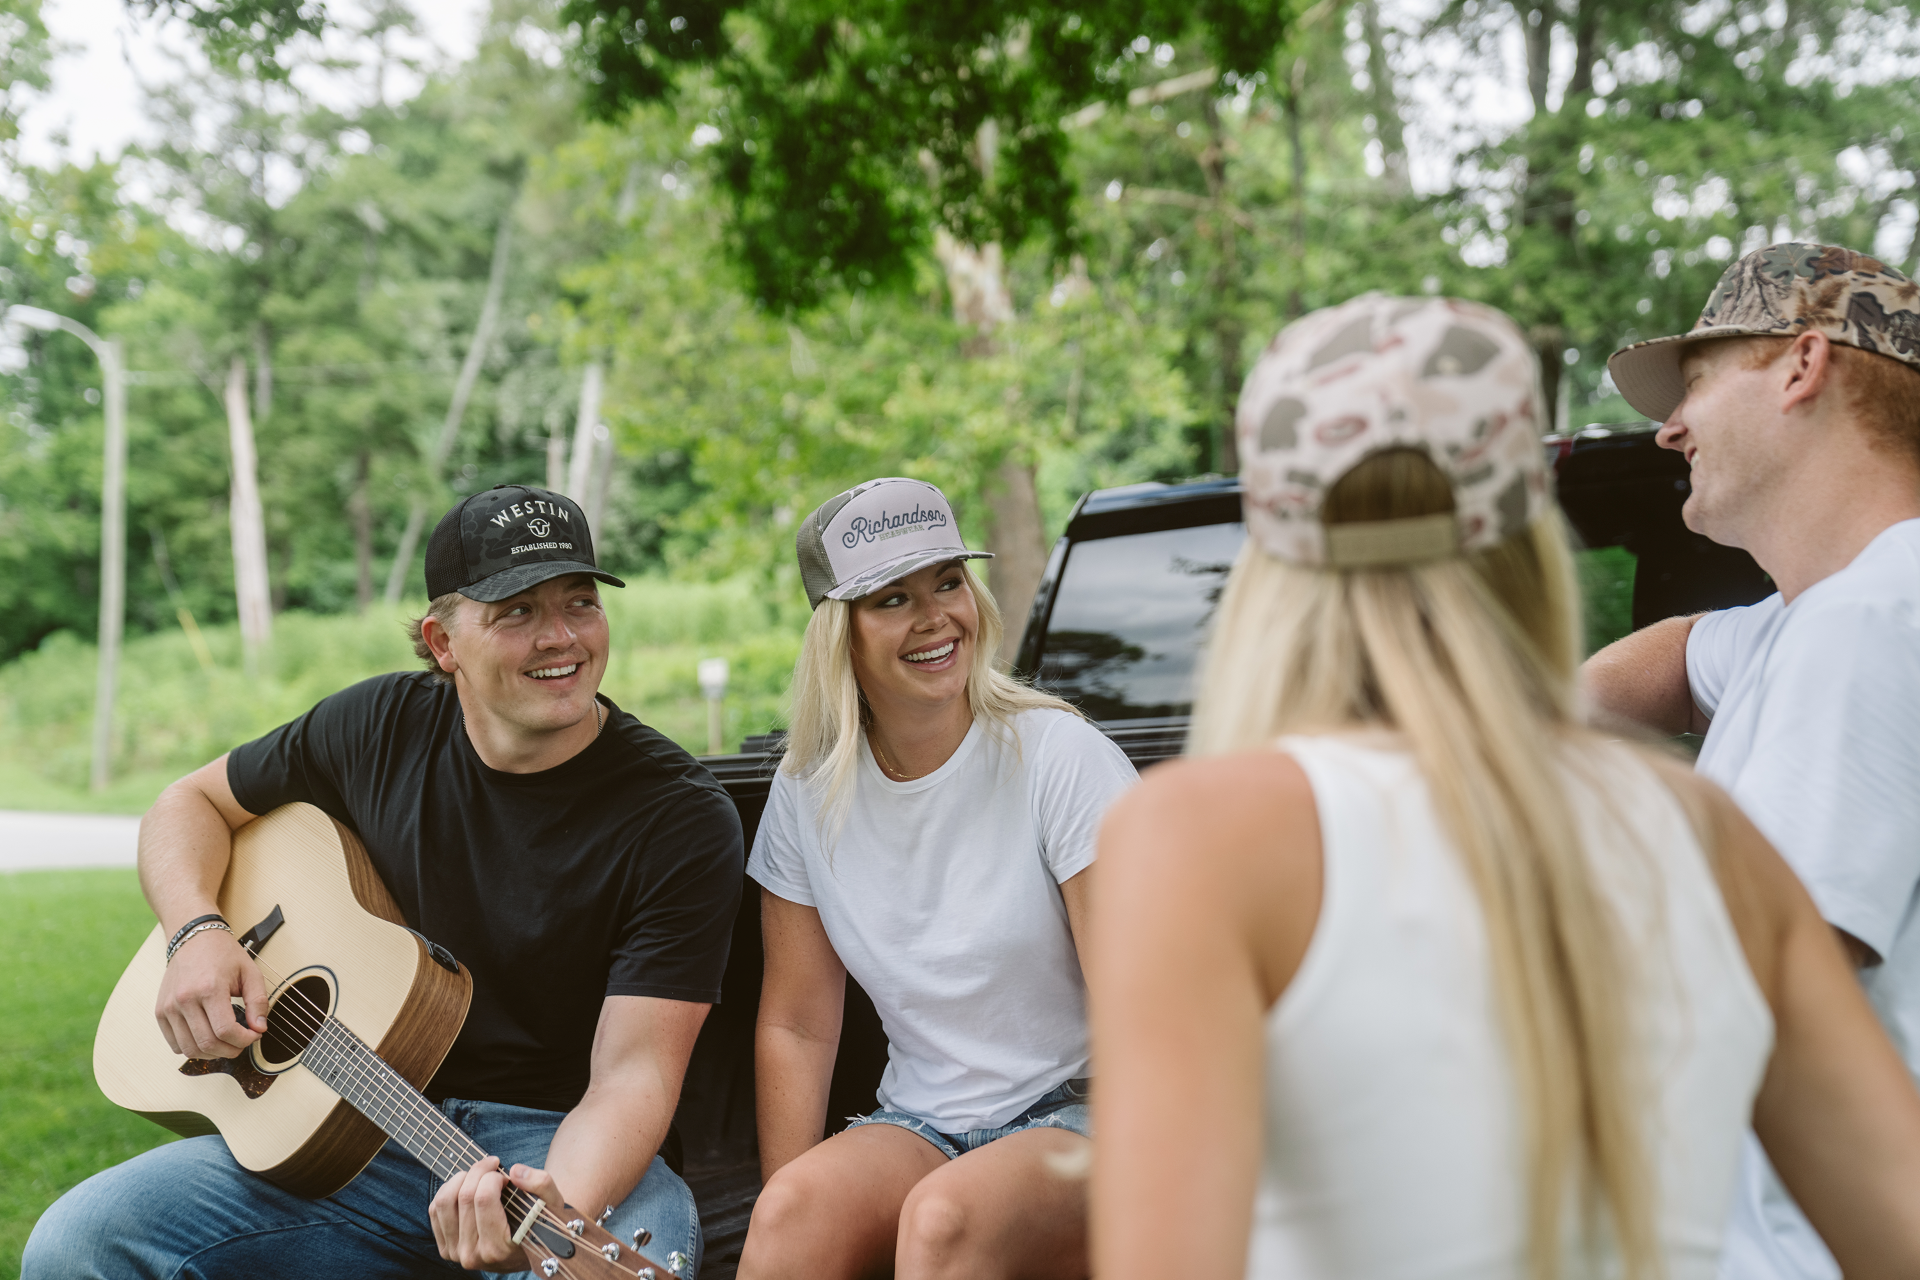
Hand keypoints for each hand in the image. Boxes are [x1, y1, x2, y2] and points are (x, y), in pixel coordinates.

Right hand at [155, 928, 266, 1058]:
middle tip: (243, 1042)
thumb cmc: (223, 954)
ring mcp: (169, 1007)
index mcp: (209, 988)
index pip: (225, 1031)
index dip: (244, 1040)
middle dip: (231, 1050)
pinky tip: (207, 1039)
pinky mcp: (160, 1012)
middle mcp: (184, 999)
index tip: (255, 1035)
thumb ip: (258, 1002)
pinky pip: (174, 1044)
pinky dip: (192, 1048)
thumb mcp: (250, 972)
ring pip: (189, 1049)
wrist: (194, 938)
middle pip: (207, 1044)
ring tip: (226, 1043)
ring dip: (211, 1054)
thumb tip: (260, 1029)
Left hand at [429, 1156, 564, 1271]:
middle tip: (492, 1166)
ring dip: (460, 1178)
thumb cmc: (541, 1224)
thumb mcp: (552, 1204)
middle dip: (478, 1171)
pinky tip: (465, 1187)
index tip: (504, 1174)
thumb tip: (514, 1171)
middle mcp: (474, 1255)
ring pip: (444, 1202)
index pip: (483, 1199)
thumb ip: (541, 1184)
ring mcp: (456, 1254)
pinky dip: (447, 1191)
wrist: (530, 1251)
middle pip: (464, 1197)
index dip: (492, 1176)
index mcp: (499, 1248)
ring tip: (478, 1175)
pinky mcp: (446, 1249)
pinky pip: (436, 1211)